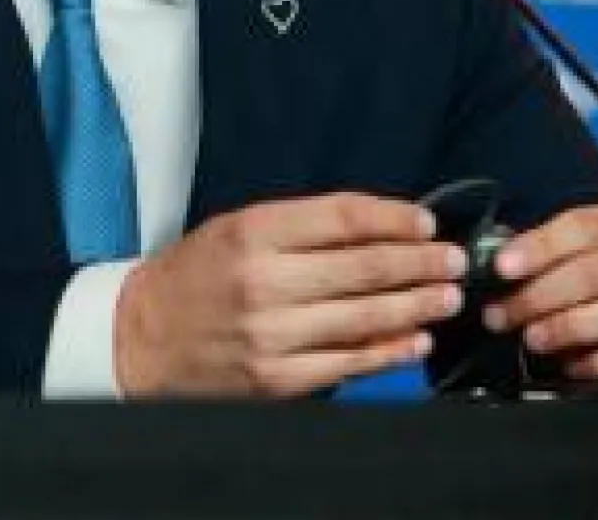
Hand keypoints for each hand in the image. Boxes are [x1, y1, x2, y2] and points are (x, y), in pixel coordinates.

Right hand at [114, 193, 466, 397]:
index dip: (393, 219)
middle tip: (455, 260)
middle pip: (363, 268)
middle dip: (419, 262)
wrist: (142, 337)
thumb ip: (301, 226)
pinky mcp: (277, 380)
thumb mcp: (237, 227)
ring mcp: (272, 335)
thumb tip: (375, 229)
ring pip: (364, 318)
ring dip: (416, 306)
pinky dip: (388, 352)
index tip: (426, 221)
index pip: (342, 218)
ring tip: (448, 296)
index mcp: (254, 232)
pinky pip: (347, 364)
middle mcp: (265, 281)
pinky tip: (415, 341)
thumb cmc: (195, 275)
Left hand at [482, 204, 597, 380]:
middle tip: (500, 315)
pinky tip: (567, 365)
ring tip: (530, 339)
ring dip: (565, 328)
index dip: (540, 246)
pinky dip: (596, 364)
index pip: (582, 228)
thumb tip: (486, 258)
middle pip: (595, 273)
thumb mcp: (565, 250)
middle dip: (540, 295)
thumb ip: (533, 251)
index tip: (502, 267)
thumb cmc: (587, 272)